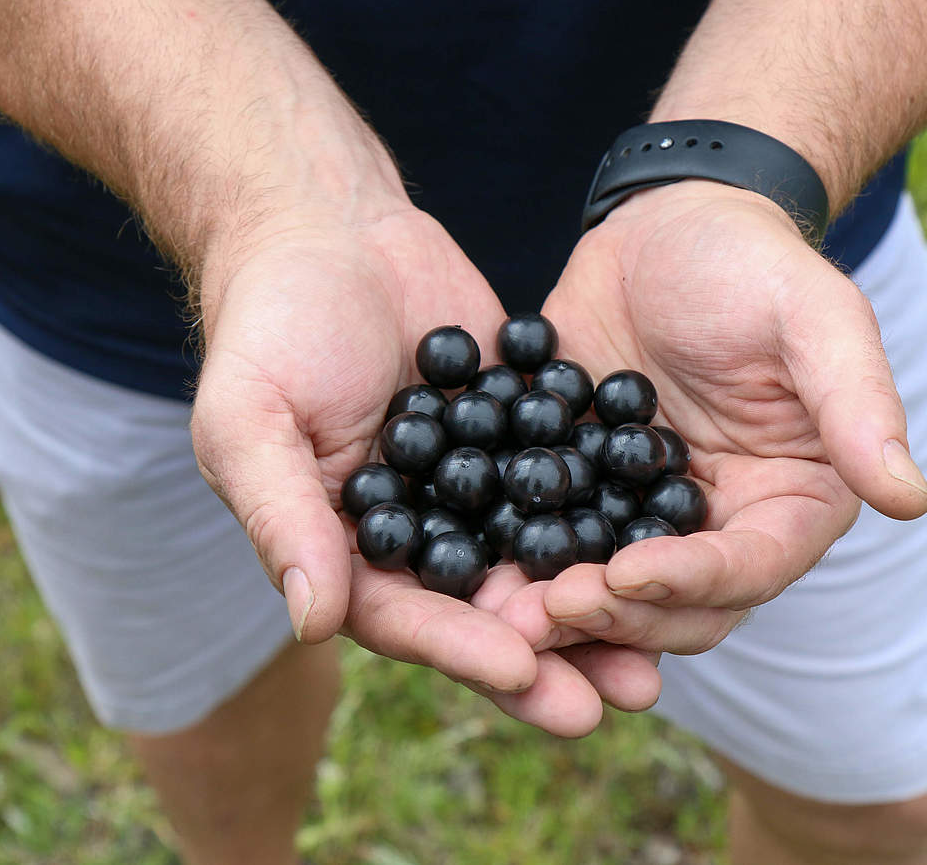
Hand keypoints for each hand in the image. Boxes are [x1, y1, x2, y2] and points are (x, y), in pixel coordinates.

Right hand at [190, 207, 658, 734]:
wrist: (331, 232)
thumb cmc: (271, 325)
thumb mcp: (252, 420)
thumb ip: (284, 518)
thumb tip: (314, 624)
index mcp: (350, 548)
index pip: (407, 617)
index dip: (464, 648)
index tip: (525, 671)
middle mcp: (422, 531)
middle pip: (489, 610)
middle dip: (555, 656)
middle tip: (625, 695)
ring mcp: (478, 486)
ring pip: (541, 558)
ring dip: (599, 604)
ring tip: (666, 647)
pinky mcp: (523, 435)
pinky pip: (571, 479)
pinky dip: (616, 510)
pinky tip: (674, 538)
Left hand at [499, 181, 926, 655]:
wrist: (667, 225)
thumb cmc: (754, 262)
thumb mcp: (814, 317)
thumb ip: (858, 405)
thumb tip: (907, 497)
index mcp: (790, 502)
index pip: (749, 567)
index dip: (692, 582)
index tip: (625, 574)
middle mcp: (719, 524)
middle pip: (675, 604)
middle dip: (614, 615)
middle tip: (546, 608)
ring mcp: (643, 514)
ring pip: (608, 587)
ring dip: (558, 609)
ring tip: (500, 610)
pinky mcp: (581, 488)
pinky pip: (548, 534)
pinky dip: (513, 556)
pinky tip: (466, 561)